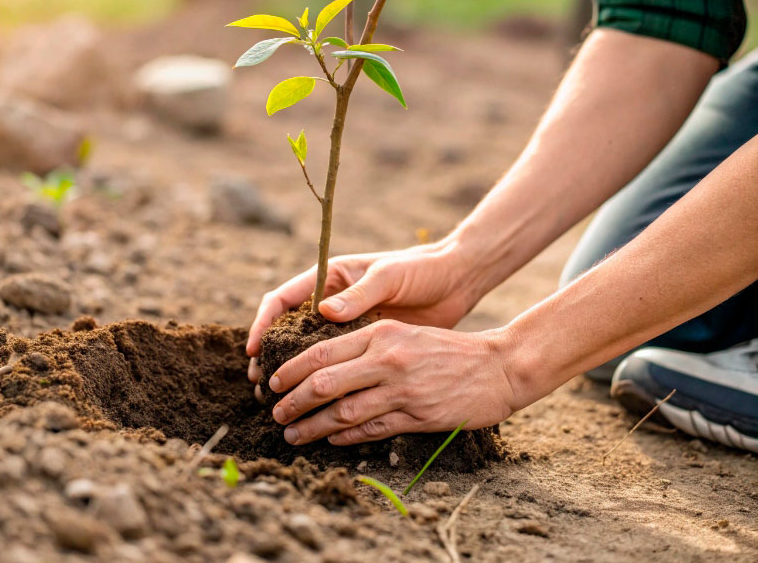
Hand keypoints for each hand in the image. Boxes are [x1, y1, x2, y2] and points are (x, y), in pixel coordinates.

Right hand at [246, 242, 477, 391]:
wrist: (454, 282)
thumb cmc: (420, 270)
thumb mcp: (389, 276)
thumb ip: (360, 294)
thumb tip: (323, 311)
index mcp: (330, 278)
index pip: (283, 299)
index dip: (263, 323)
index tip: (253, 348)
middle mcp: (332, 303)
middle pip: (288, 330)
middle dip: (270, 355)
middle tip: (260, 384)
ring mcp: (346, 326)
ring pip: (309, 352)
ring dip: (294, 374)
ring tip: (279, 400)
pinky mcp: (364, 345)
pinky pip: (337, 366)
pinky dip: (324, 382)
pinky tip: (318, 404)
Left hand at [266, 319, 518, 444]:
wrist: (498, 365)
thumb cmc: (447, 348)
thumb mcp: (404, 333)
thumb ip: (366, 345)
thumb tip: (324, 364)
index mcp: (381, 333)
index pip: (322, 352)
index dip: (291, 370)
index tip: (273, 383)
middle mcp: (388, 359)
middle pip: (325, 382)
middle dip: (293, 401)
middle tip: (276, 413)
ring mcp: (402, 389)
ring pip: (343, 411)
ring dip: (313, 426)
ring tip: (293, 434)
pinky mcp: (418, 415)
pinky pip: (372, 429)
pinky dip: (346, 436)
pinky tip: (331, 439)